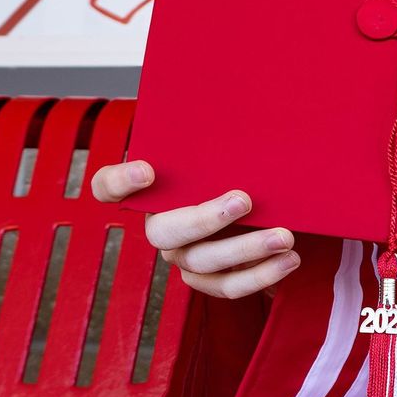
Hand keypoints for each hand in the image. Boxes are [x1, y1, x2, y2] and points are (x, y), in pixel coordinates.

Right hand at [89, 159, 300, 298]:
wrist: (261, 200)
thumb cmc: (232, 170)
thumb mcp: (219, 151)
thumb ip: (213, 138)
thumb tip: (242, 110)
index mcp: (150, 191)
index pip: (108, 187)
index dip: (120, 181)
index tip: (147, 171)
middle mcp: (159, 227)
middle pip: (163, 232)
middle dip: (205, 218)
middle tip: (244, 200)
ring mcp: (182, 256)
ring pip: (203, 262)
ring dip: (247, 250)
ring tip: (284, 237)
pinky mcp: (208, 279)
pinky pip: (227, 286)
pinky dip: (261, 275)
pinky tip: (288, 260)